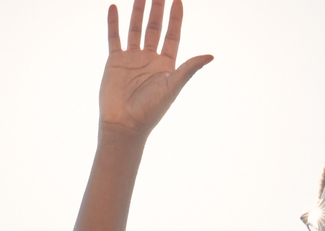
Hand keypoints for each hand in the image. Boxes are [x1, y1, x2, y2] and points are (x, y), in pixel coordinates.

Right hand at [98, 0, 212, 136]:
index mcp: (166, 64)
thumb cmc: (151, 110)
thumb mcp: (173, 87)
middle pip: (155, 28)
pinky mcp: (116, 62)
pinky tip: (114, 8)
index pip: (172, 34)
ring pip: (136, 29)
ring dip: (138, 11)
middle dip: (157, 9)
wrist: (124, 124)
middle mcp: (149, 59)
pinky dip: (114, 23)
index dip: (176, 17)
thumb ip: (189, 69)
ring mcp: (132, 59)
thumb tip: (211, 55)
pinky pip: (115, 38)